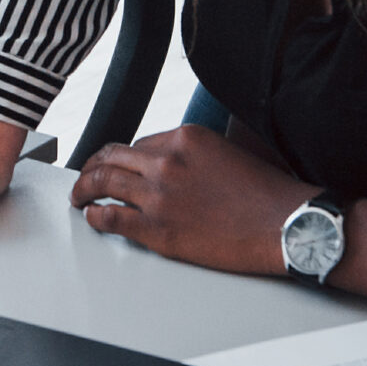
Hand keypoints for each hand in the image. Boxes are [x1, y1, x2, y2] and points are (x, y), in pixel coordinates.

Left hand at [68, 125, 312, 274]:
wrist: (287, 226)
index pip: (139, 142)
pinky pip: (111, 216)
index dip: (125, 157)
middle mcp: (166, 160)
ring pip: (104, 182)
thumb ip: (193, 152)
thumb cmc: (267, 194)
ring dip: (84, 188)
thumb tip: (170, 164)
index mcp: (185, 137)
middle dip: (93, 166)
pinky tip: (92, 216)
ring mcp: (159, 194)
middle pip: (112, 156)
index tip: (117, 165)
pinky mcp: (157, 228)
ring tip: (79, 195)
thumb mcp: (228, 150)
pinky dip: (95, 215)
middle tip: (85, 176)